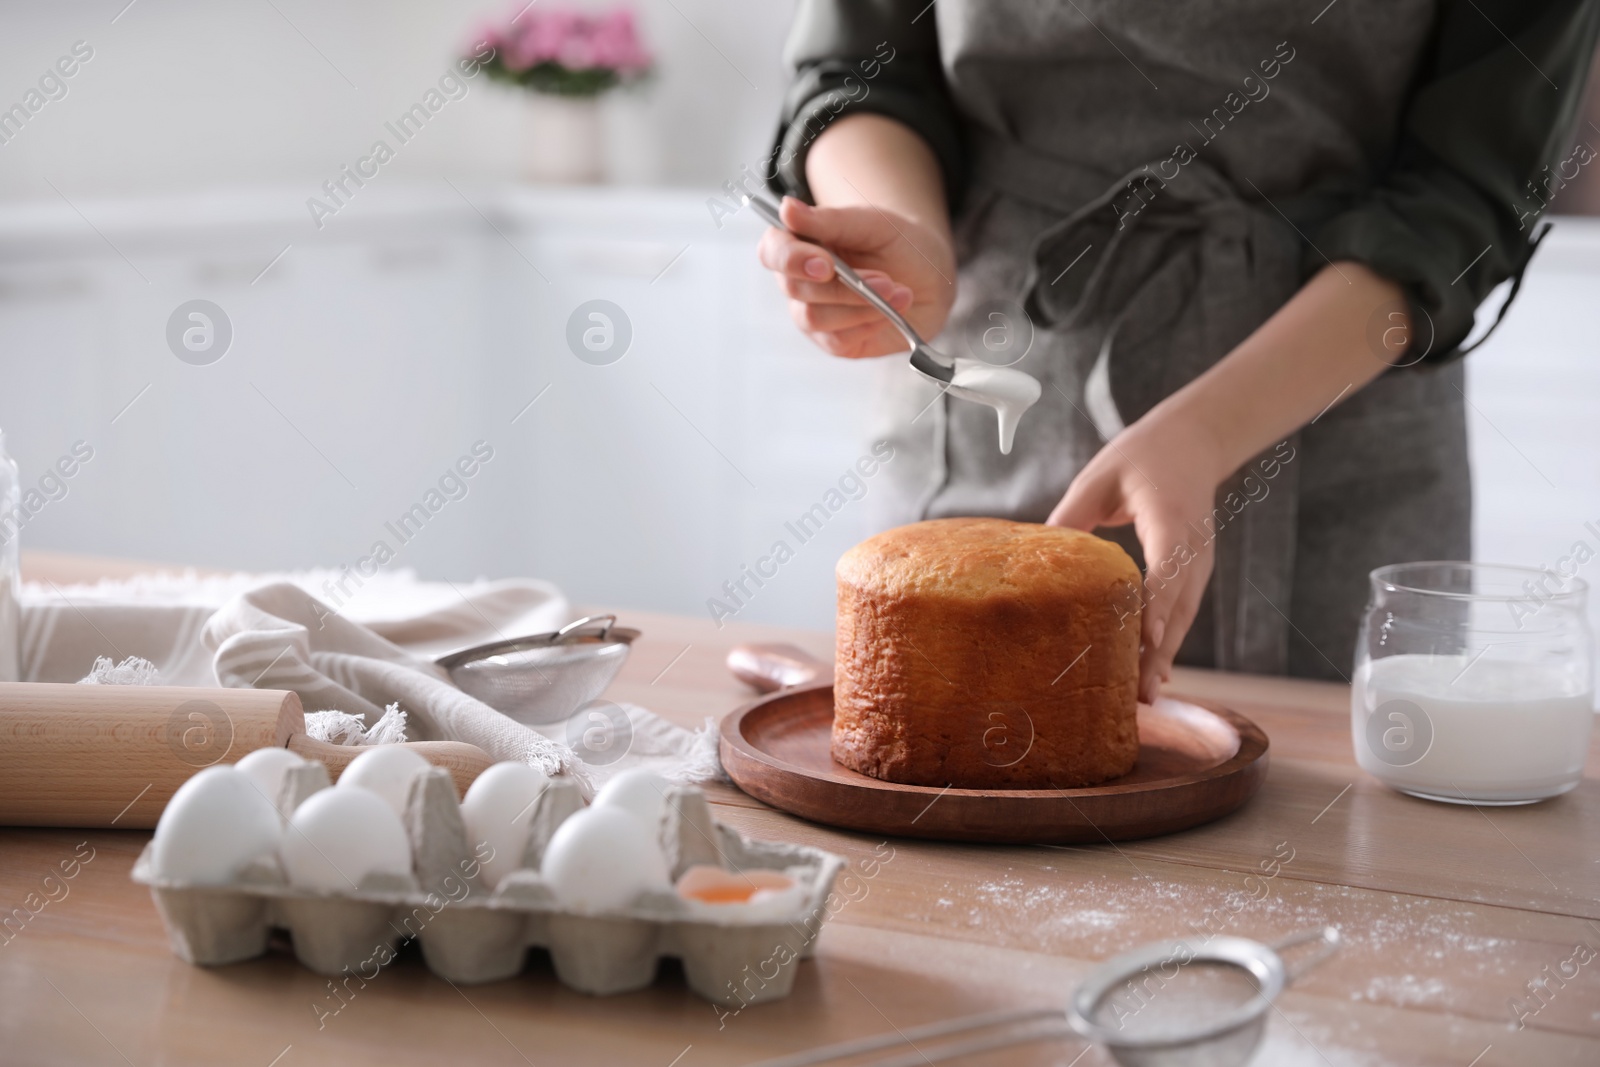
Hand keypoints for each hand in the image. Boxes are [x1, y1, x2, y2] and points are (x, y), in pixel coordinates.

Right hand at [757, 196, 955, 358]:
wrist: (932, 278)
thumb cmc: (897, 244)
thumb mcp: (870, 223)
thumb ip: (828, 219)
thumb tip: (787, 209)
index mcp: (799, 244)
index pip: (772, 252)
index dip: (790, 259)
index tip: (826, 263)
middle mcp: (799, 282)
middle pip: (795, 289)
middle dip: (843, 286)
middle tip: (885, 279)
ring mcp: (812, 315)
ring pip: (815, 317)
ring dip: (861, 305)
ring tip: (897, 291)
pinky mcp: (833, 341)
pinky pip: (838, 339)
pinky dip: (869, 323)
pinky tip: (892, 309)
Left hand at [1047, 407, 1230, 703]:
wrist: (1193, 441)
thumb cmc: (1142, 456)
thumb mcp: (1101, 477)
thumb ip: (1072, 515)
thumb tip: (1038, 557)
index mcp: (1173, 517)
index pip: (1169, 567)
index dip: (1159, 605)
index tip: (1148, 639)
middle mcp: (1193, 547)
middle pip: (1179, 606)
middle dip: (1160, 651)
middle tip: (1140, 693)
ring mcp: (1199, 561)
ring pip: (1183, 616)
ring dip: (1165, 656)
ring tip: (1144, 696)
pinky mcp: (1193, 570)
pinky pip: (1182, 611)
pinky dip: (1168, 642)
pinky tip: (1155, 674)